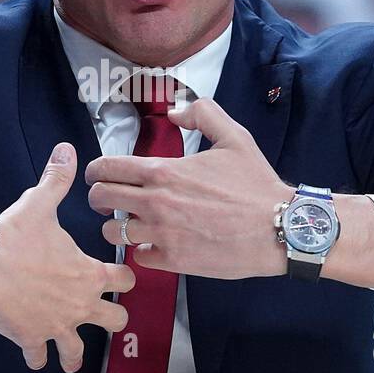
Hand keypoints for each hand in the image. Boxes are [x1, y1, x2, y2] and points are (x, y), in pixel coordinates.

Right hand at [0, 143, 134, 371]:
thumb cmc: (14, 233)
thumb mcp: (40, 203)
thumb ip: (58, 179)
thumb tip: (66, 149)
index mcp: (90, 273)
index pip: (126, 281)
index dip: (124, 279)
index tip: (118, 277)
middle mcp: (80, 304)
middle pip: (115, 322)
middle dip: (109, 319)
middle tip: (98, 314)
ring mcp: (57, 325)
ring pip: (78, 353)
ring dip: (73, 353)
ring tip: (69, 354)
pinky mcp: (31, 338)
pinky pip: (40, 358)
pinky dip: (37, 357)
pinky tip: (32, 352)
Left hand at [86, 98, 289, 279]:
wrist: (278, 227)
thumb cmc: (255, 184)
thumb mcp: (233, 137)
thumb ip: (202, 114)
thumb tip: (175, 113)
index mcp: (163, 170)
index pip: (106, 168)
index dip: (95, 170)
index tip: (98, 175)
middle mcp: (156, 202)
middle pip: (101, 198)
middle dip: (98, 197)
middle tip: (107, 199)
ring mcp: (162, 233)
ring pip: (113, 231)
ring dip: (117, 226)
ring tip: (130, 223)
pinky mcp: (173, 260)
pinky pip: (138, 256)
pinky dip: (141, 249)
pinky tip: (154, 243)